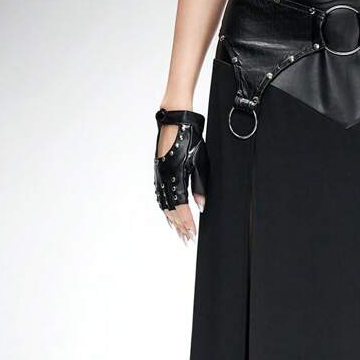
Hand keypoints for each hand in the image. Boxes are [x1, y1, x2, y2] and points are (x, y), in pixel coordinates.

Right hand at [153, 110, 208, 243]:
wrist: (175, 120)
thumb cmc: (189, 138)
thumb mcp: (200, 161)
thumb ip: (200, 186)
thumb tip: (201, 206)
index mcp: (175, 175)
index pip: (181, 206)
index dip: (187, 222)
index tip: (192, 234)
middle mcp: (164, 177)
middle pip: (171, 209)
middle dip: (180, 225)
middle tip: (187, 239)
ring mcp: (159, 174)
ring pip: (164, 204)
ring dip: (172, 220)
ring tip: (179, 232)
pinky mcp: (158, 171)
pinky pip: (161, 195)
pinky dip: (165, 208)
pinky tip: (169, 215)